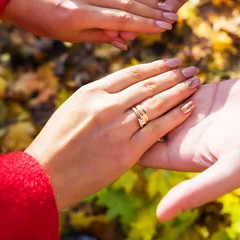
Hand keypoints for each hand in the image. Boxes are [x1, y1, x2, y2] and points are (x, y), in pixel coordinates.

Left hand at [1, 0, 177, 48]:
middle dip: (152, 12)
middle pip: (125, 3)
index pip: (120, 18)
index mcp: (78, 14)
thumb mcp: (70, 37)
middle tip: (172, 19)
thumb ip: (100, 36)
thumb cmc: (43, 23)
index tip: (163, 29)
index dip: (144, 24)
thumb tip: (126, 41)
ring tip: (166, 7)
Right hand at [25, 58, 200, 211]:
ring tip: (195, 83)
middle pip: (148, 85)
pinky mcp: (125, 152)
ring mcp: (116, 129)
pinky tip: (189, 108)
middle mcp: (105, 106)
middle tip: (191, 67)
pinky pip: (157, 130)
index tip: (172, 61)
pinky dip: (176, 117)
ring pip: (156, 104)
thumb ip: (99, 97)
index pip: (131, 73)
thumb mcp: (72, 109)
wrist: (43, 177)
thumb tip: (124, 88)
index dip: (156, 66)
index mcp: (90, 92)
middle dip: (174, 75)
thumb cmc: (56, 144)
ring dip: (180, 91)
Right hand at [73, 0, 221, 39]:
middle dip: (121, 20)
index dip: (104, 3)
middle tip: (111, 34)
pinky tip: (158, 25)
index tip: (93, 16)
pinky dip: (164, 18)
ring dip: (142, 24)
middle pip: (130, 7)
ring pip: (150, 13)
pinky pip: (171, 10)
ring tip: (132, 35)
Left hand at [137, 75, 239, 220]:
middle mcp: (183, 135)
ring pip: (155, 101)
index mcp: (183, 156)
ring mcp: (191, 112)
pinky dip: (166, 76)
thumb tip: (160, 216)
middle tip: (126, 92)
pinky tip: (165, 66)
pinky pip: (172, 84)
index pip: (141, 152)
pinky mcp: (200, 91)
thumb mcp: (231, 170)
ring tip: (145, 75)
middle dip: (132, 111)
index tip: (119, 125)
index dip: (126, 140)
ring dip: (149, 89)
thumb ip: (196, 191)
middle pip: (143, 125)